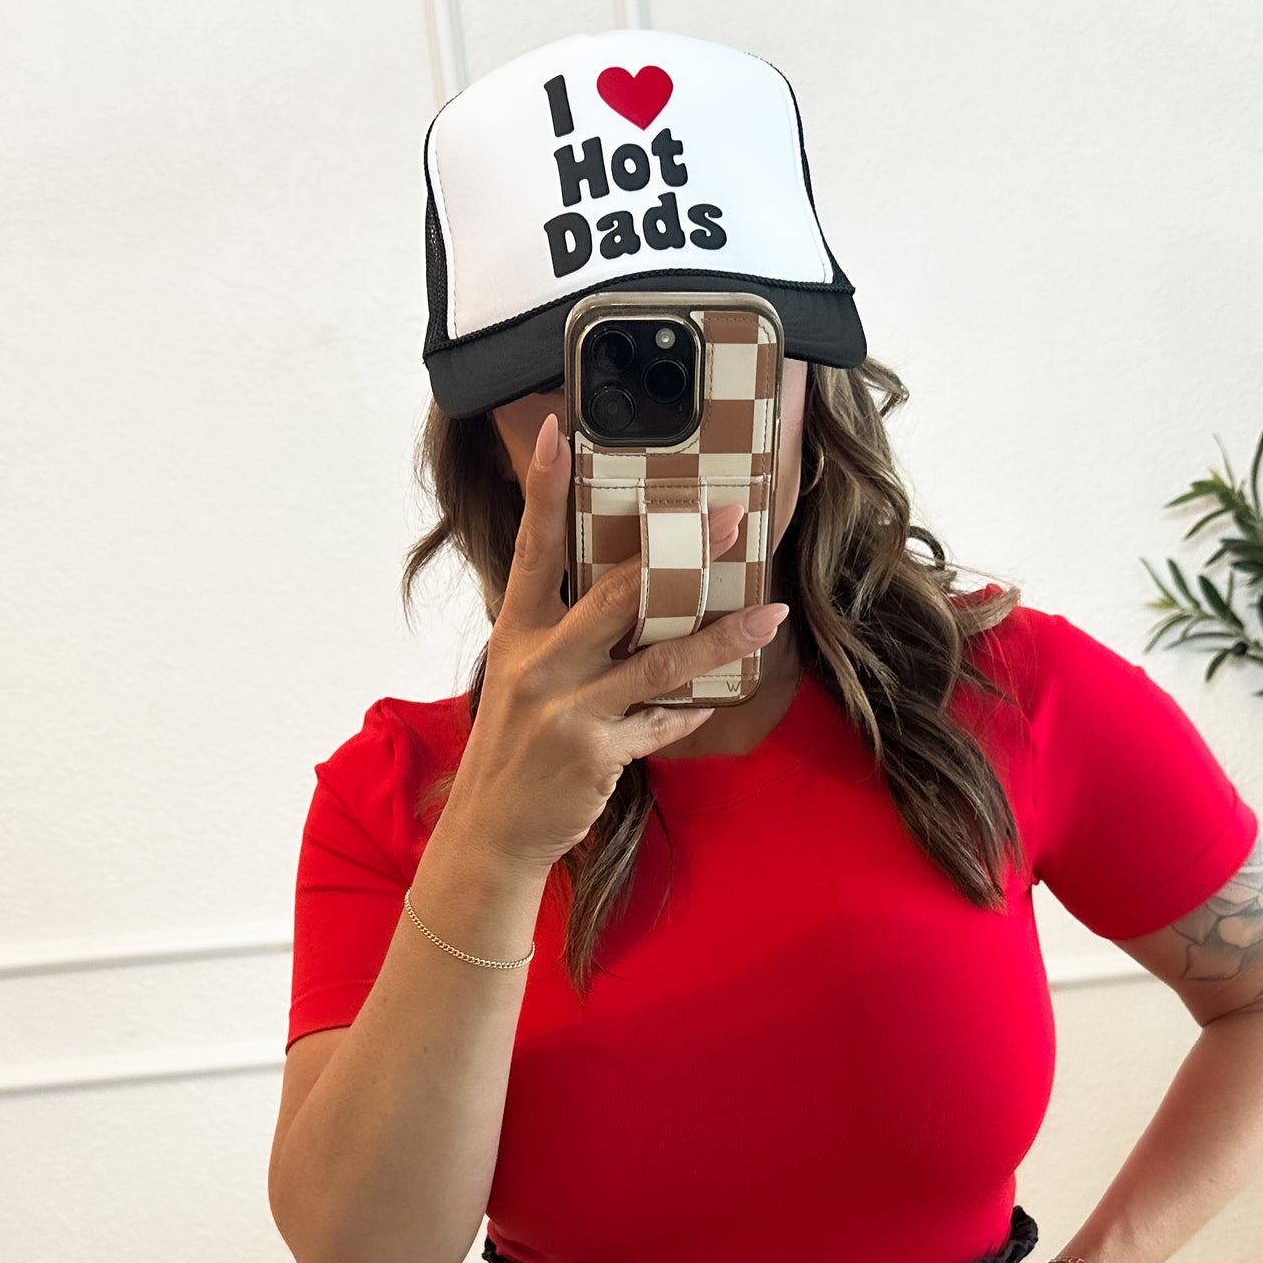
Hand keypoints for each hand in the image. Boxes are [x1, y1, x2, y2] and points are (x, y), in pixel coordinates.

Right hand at [442, 412, 786, 868]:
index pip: (533, 547)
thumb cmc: (513, 750)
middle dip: (680, 553)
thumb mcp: (521, 681)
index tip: (558, 429)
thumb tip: (632, 599)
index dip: (544, 488)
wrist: (492, 832)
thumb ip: (564, 639)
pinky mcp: (598, 753)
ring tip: (770, 615)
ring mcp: (570, 709)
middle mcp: (541, 664)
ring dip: (723, 637)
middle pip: (619, 593)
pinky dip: (690, 711)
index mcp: (518, 634)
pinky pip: (662, 720)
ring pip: (662, 660)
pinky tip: (713, 702)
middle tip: (728, 520)